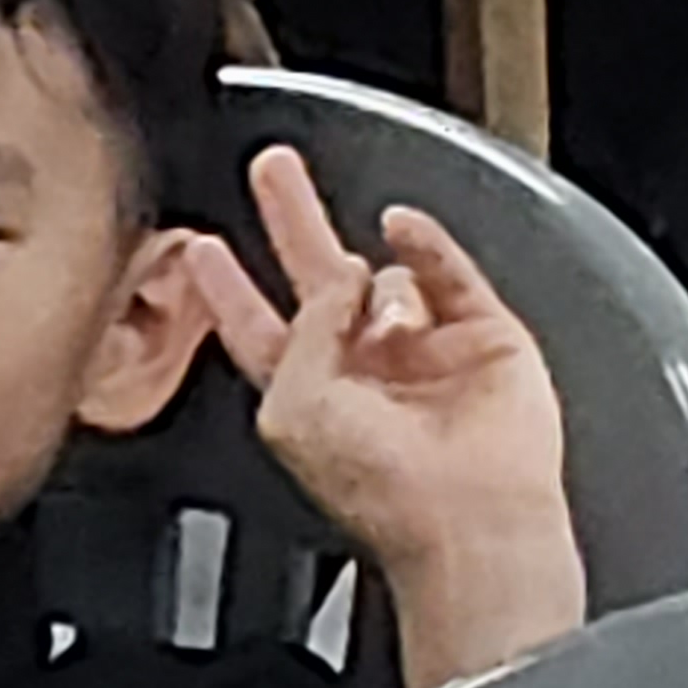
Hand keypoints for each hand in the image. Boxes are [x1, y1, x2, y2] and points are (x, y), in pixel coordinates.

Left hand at [200, 151, 584, 687]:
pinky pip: (450, 272)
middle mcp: (365, 368)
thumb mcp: (293, 406)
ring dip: (373, 277)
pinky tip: (402, 226)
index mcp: (306, 394)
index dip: (226, 287)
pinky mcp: (485, 339)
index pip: (256, 326)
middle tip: (273, 169)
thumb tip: (346, 276)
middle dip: (292, 219)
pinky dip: (425, 243)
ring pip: (389, 277)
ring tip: (376, 304)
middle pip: (319, 276)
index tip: (202, 246)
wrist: (468, 518)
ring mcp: (426, 352)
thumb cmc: (378, 489)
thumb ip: (304, 328)